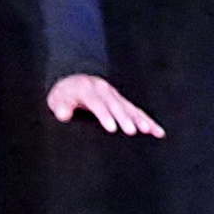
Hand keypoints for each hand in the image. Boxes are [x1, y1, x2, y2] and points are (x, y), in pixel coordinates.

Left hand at [46, 74, 163, 137]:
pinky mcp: (121, 101)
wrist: (72, 82)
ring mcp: (114, 95)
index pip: (97, 102)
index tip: (112, 128)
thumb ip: (59, 107)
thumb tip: (63, 114)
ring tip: (149, 130)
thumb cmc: (64, 96)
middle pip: (115, 104)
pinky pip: (136, 111)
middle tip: (132, 130)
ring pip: (129, 107)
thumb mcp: (56, 100)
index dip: (105, 115)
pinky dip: (147, 121)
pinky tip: (157, 131)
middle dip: (124, 117)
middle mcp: (103, 89)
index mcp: (86, 89)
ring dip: (139, 119)